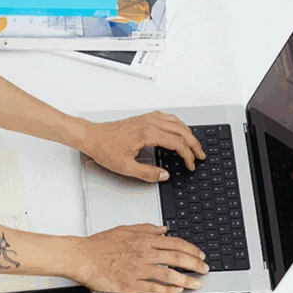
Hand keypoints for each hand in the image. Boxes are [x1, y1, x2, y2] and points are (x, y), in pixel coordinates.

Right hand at [67, 224, 208, 292]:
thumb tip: (162, 229)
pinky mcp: (131, 284)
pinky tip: (176, 291)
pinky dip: (167, 290)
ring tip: (196, 284)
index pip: (175, 243)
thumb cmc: (99, 245)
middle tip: (204, 269)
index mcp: (143, 240)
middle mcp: (144, 254)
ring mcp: (138, 270)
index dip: (191, 250)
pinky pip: (154, 288)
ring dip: (186, 280)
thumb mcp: (124, 229)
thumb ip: (145, 229)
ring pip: (169, 275)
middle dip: (195, 265)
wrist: (82, 257)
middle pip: (177, 259)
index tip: (199, 255)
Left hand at [81, 112, 205, 182]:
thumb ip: (147, 173)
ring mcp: (145, 119)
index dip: (187, 155)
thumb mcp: (125, 167)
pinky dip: (177, 124)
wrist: (91, 137)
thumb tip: (164, 175)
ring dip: (187, 133)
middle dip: (194, 144)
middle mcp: (148, 123)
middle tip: (200, 155)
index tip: (191, 165)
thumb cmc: (104, 148)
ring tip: (194, 144)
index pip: (176, 143)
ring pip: (175, 122)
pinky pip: (166, 117)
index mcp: (147, 133)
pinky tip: (178, 129)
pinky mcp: (142, 119)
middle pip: (180, 130)